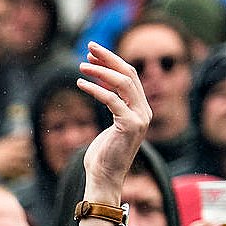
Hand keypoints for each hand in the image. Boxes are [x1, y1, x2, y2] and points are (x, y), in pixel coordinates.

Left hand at [79, 43, 150, 200]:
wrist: (105, 179)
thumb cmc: (102, 156)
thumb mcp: (111, 125)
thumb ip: (113, 106)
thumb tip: (103, 87)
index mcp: (141, 109)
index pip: (129, 76)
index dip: (112, 61)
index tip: (94, 52)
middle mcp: (144, 111)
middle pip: (128, 74)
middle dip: (108, 58)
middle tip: (89, 47)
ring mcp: (139, 118)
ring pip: (122, 83)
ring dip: (100, 71)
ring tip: (81, 65)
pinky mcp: (130, 126)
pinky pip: (111, 100)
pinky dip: (95, 90)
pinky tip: (81, 84)